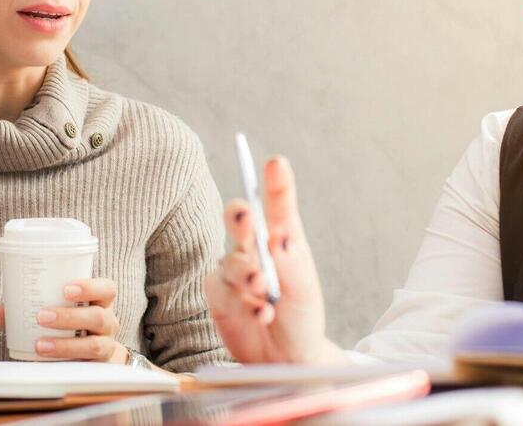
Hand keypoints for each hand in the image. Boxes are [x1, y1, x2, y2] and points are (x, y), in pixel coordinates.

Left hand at [0, 278, 127, 363]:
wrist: (91, 356)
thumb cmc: (70, 325)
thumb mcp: (55, 311)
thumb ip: (25, 310)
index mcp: (100, 302)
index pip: (107, 289)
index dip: (90, 287)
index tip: (66, 289)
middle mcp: (108, 323)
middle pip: (99, 317)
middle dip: (70, 317)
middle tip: (42, 316)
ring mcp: (106, 346)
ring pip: (94, 345)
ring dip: (66, 344)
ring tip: (40, 344)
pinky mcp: (98, 368)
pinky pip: (87, 367)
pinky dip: (65, 362)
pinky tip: (46, 361)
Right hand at [205, 155, 344, 363]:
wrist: (286, 359)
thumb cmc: (300, 317)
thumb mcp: (304, 290)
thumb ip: (290, 263)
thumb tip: (277, 237)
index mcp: (283, 239)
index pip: (279, 207)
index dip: (276, 184)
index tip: (276, 163)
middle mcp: (254, 249)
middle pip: (239, 220)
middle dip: (240, 216)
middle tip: (246, 218)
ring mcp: (234, 271)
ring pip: (231, 261)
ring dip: (247, 275)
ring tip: (264, 291)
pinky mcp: (218, 295)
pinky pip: (222, 291)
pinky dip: (243, 303)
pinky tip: (260, 314)